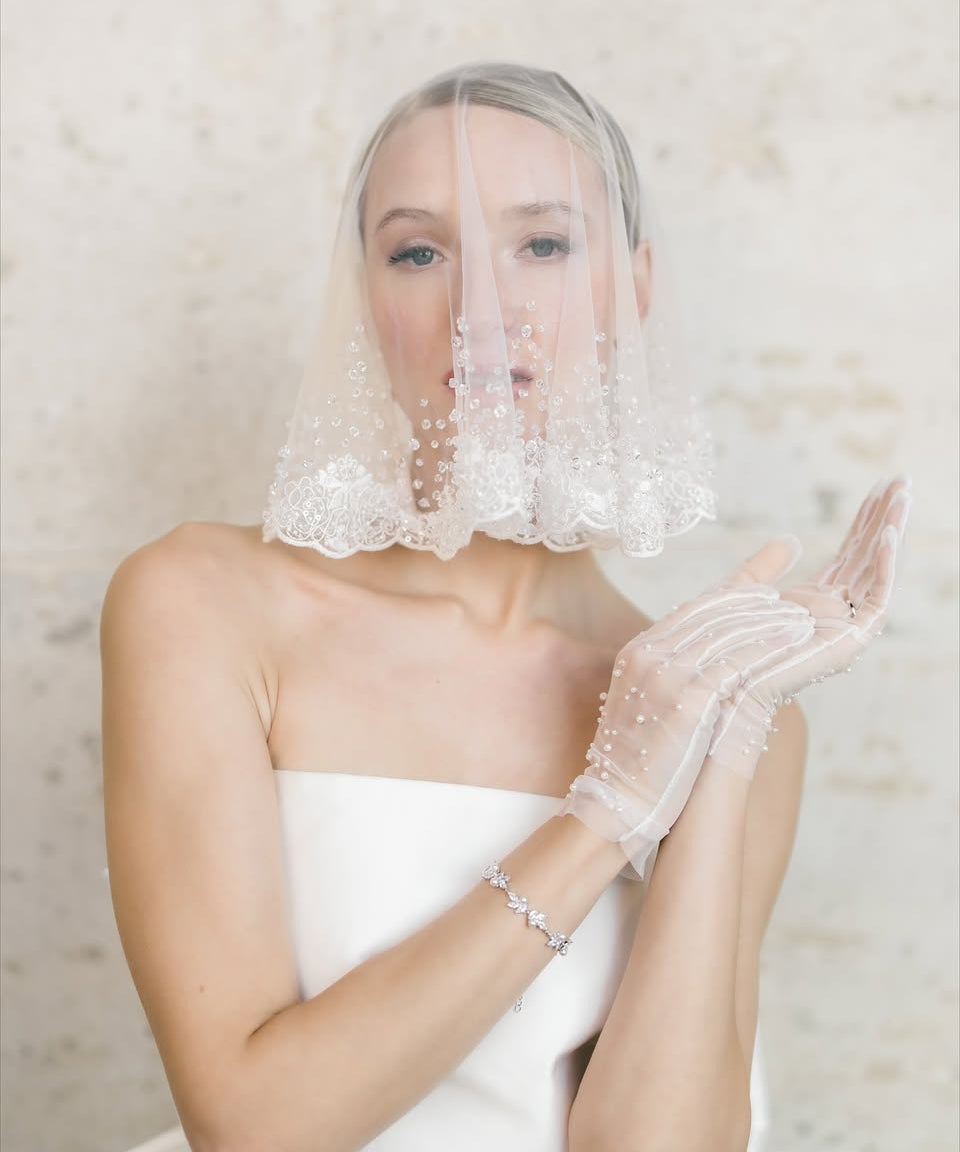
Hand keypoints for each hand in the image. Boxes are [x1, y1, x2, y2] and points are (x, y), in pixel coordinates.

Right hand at [560, 578, 814, 879]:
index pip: (699, 605)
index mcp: (638, 651)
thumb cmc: (640, 765)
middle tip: (803, 591)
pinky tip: (797, 645)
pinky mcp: (687, 699)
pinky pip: (738, 663)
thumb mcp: (651, 707)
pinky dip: (770, 650)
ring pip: (731, 632)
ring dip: (775, 621)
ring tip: (811, 615)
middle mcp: (649, 653)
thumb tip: (720, 669)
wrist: (614, 805)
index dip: (743, 580)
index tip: (777, 557)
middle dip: (764, 598)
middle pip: (717, 611)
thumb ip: (679, 678)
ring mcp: (665, 674)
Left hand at [706, 475, 911, 775]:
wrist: (709, 698)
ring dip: (890, 532)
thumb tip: (790, 539)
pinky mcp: (848, 643)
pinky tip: (886, 534)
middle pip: (866, 559)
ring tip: (902, 494)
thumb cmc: (713, 652)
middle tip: (901, 480)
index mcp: (810, 606)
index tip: (877, 488)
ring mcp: (843, 630)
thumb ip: (764, 569)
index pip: (846, 557)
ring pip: (875, 572)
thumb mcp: (737, 595)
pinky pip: (875, 598)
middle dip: (882, 519)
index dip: (861, 524)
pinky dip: (884, 566)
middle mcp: (832, 617)